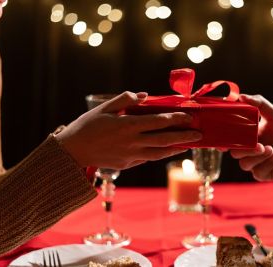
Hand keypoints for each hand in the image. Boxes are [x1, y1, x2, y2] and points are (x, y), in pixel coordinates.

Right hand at [56, 91, 201, 168]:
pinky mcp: (127, 164)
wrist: (73, 152)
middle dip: (183, 137)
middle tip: (199, 135)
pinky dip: (160, 154)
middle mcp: (132, 142)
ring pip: (159, 153)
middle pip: (164, 139)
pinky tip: (167, 151)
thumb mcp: (103, 108)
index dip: (175, 119)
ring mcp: (131, 155)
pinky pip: (147, 158)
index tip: (188, 116)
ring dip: (175, 149)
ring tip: (188, 146)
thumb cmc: (86, 126)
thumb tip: (144, 95)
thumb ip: (125, 100)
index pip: (158, 121)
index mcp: (127, 125)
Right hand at [230, 94, 272, 180]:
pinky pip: (257, 173)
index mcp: (246, 136)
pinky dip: (266, 164)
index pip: (228, 141)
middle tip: (259, 145)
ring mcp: (254, 163)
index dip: (222, 142)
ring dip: (256, 157)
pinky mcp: (263, 174)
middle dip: (245, 149)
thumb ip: (258, 103)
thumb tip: (241, 96)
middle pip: (234, 153)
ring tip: (271, 149)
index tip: (224, 141)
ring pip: (244, 164)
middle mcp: (248, 150)